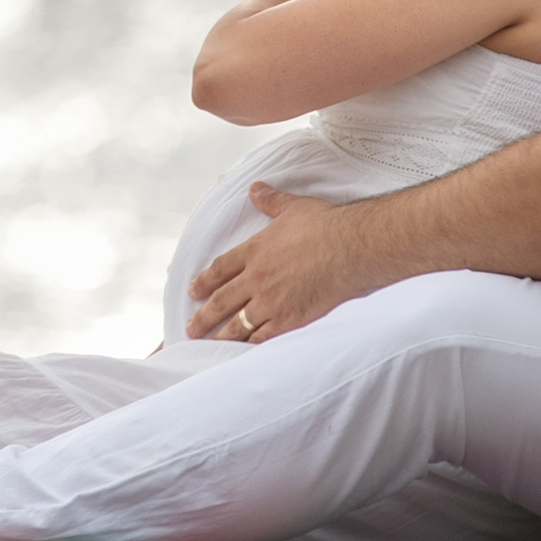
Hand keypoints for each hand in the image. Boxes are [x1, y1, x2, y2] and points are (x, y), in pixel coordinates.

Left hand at [185, 182, 381, 342]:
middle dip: (203, 317)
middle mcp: (257, 278)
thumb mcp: (293, 207)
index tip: (193, 292)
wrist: (350, 247)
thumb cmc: (325, 225)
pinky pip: (264, 337)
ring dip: (221, 336)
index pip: (220, 269)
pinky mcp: (290, 319)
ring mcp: (271, 301)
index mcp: (255, 251)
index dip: (204, 281)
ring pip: (238, 325)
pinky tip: (243, 352)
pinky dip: (251, 345)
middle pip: (222, 301)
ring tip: (209, 345)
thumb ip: (271, 201)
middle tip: (190, 328)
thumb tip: (255, 189)